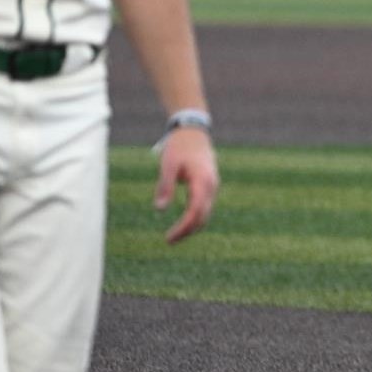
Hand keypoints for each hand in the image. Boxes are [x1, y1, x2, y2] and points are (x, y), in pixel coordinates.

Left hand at [154, 127, 218, 243]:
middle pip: (202, 217)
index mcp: (203, 182)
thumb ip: (165, 186)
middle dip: (187, 231)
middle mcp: (211, 187)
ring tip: (175, 235)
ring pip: (205, 213)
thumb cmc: (179, 146)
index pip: (195, 212)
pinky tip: (184, 221)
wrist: (193, 131)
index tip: (169, 238)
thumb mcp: (168, 165)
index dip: (183, 227)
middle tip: (169, 241)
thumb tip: (159, 210)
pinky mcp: (209, 185)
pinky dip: (195, 217)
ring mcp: (212, 186)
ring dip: (192, 226)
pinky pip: (204, 206)